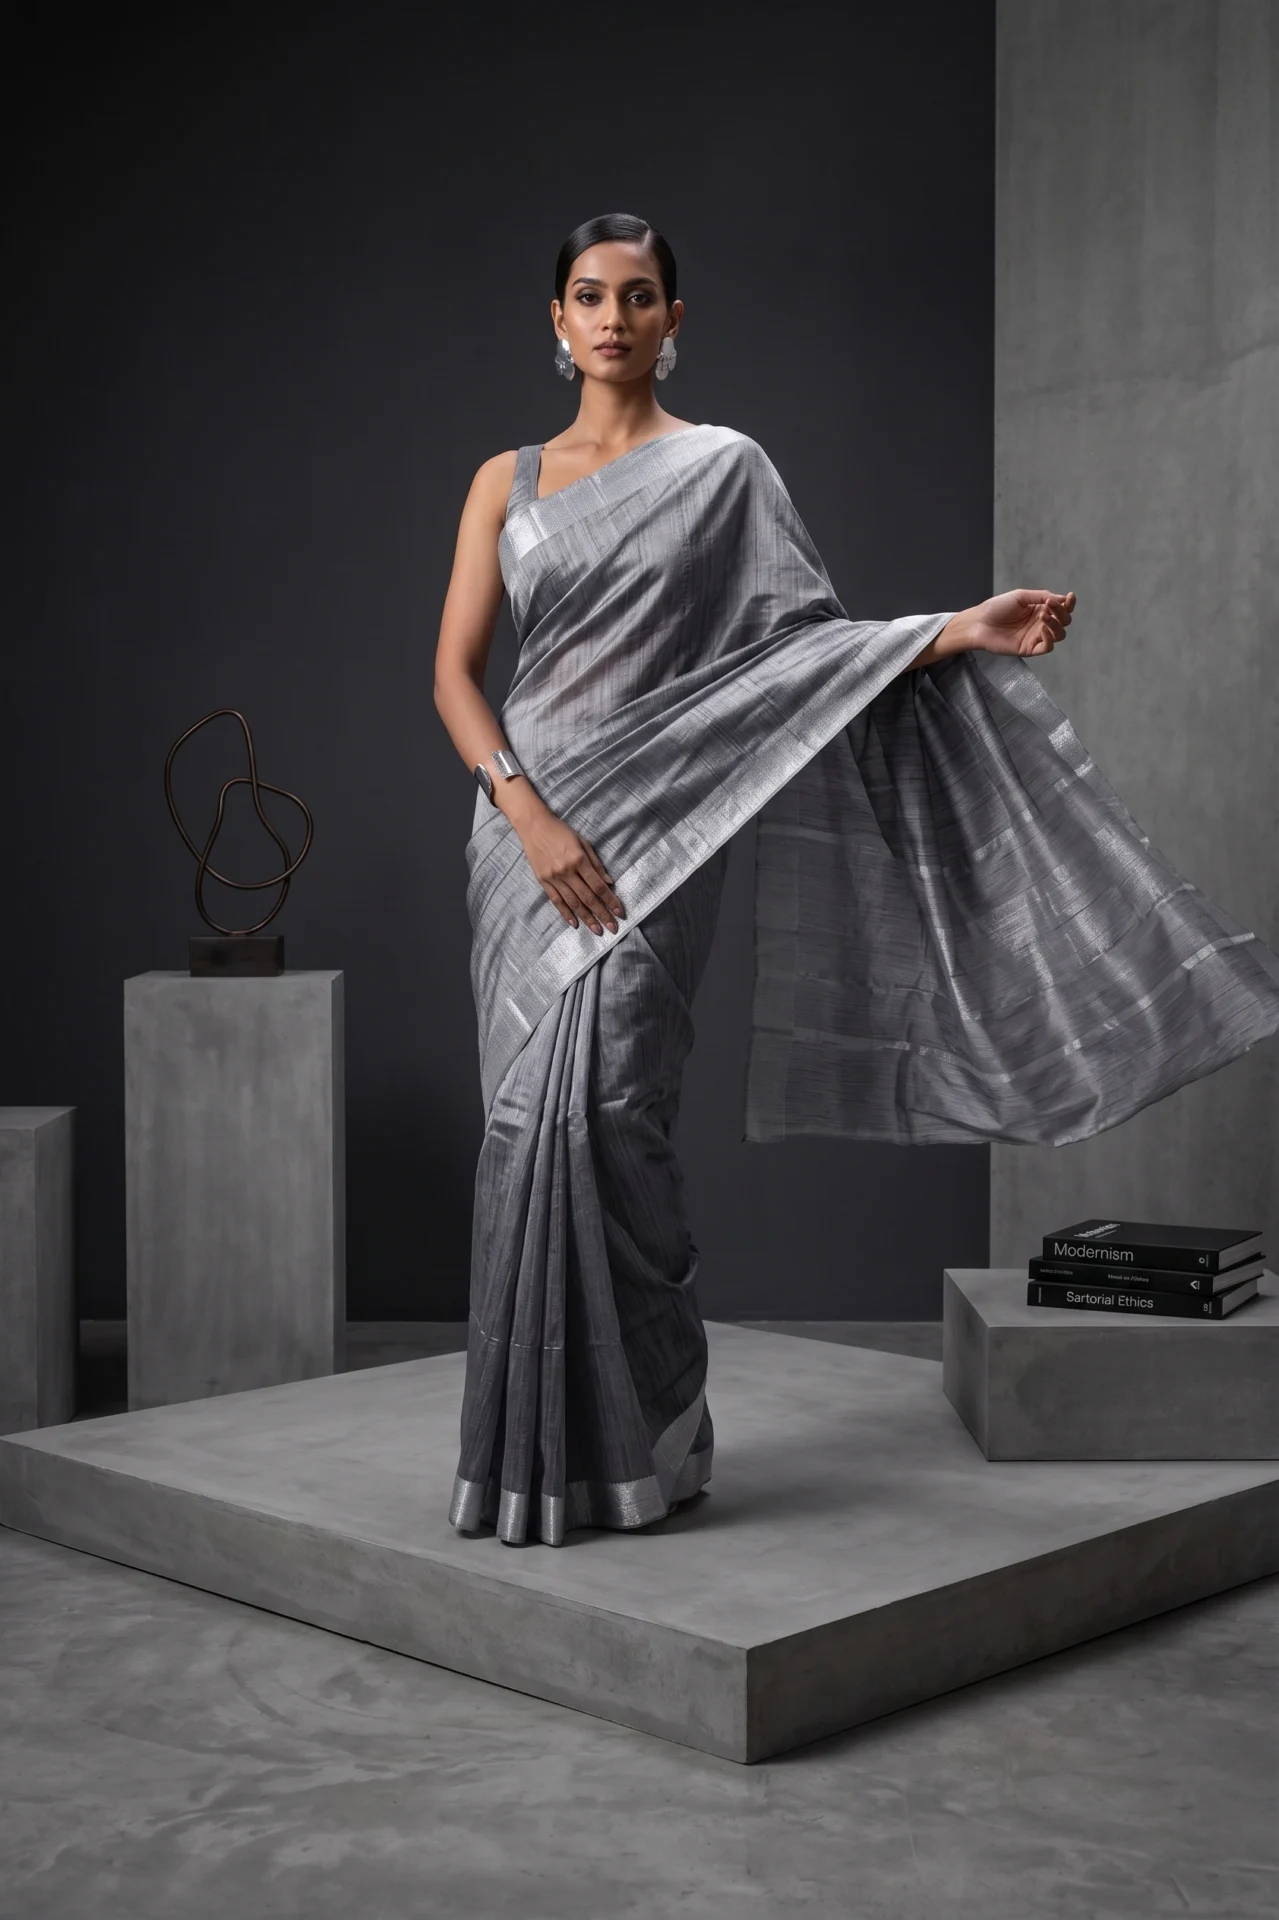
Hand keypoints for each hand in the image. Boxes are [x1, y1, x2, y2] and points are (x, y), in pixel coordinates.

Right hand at [507, 790, 625, 934]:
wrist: (534, 826)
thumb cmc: (561, 831)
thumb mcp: (583, 842)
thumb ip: (596, 863)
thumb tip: (609, 883)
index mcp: (579, 859)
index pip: (599, 886)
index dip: (611, 901)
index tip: (620, 913)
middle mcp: (567, 871)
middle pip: (588, 898)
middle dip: (602, 914)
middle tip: (613, 928)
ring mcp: (553, 877)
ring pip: (573, 902)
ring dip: (586, 918)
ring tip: (596, 930)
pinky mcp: (543, 881)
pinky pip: (556, 900)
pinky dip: (565, 913)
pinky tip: (574, 923)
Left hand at [944, 589, 1075, 658]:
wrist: (980, 622)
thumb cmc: (997, 607)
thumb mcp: (1021, 596)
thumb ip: (1042, 596)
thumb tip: (1063, 598)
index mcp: (1040, 609)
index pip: (1062, 608)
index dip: (1069, 604)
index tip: (1070, 597)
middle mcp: (1041, 623)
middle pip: (1064, 621)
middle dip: (1061, 612)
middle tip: (1049, 605)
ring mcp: (1036, 636)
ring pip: (1059, 634)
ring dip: (1056, 624)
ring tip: (1043, 616)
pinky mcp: (1030, 649)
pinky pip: (1047, 647)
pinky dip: (1050, 638)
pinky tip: (1042, 628)